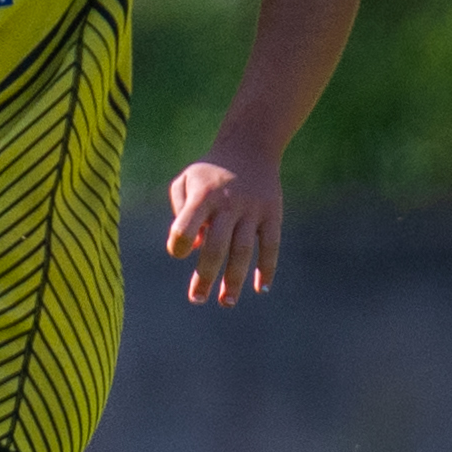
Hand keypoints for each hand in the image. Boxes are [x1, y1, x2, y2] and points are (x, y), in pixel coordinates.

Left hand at [166, 147, 282, 305]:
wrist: (249, 148)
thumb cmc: (208, 172)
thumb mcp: (186, 181)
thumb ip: (181, 211)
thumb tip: (196, 246)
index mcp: (203, 196)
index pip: (186, 225)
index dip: (180, 243)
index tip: (179, 254)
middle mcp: (229, 205)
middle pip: (217, 246)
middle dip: (205, 276)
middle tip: (196, 299)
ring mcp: (253, 211)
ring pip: (244, 251)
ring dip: (234, 279)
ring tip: (225, 302)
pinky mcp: (273, 215)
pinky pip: (271, 245)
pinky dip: (267, 267)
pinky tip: (260, 287)